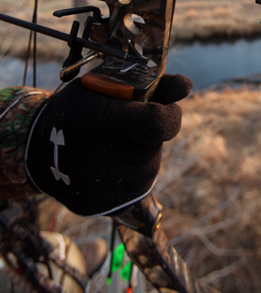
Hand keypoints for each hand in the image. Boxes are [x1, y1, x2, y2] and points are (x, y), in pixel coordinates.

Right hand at [25, 74, 191, 215]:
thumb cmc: (79, 108)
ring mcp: (112, 189)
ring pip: (149, 166)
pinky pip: (138, 185)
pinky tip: (109, 162)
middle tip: (125, 125)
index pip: (161, 124)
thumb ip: (153, 86)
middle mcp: (112, 161)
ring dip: (140, 153)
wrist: (40, 150)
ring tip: (112, 144)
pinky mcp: (111, 207)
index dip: (169, 114)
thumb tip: (187, 85)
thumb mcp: (107, 85)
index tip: (163, 107)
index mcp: (109, 124)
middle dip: (148, 133)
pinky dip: (131, 172)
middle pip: (155, 145)